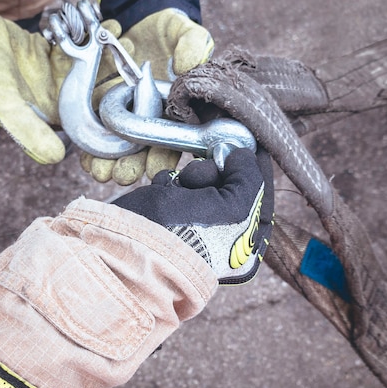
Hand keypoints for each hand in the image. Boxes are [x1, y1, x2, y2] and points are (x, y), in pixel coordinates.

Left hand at [81, 9, 214, 185]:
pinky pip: (96, 139)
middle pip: (143, 155)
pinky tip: (87, 160)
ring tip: (102, 172)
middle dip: (133, 168)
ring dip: (110, 166)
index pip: (172, 141)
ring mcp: (127, 119)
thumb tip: (187, 65)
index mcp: (174, 110)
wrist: (131, 19)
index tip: (154, 167)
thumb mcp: (179, 28)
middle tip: (122, 174)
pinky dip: (91, 153)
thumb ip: (192, 43)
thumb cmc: (163, 28)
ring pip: (119, 153)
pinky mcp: (102, 114)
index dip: (164, 157)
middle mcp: (151, 120)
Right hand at [114, 148, 273, 284]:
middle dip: (216, 172)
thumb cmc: (184, 234)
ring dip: (191, 176)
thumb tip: (243, 155)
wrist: (126, 245)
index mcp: (245, 246)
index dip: (257, 166)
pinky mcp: (166, 213)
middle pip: (230, 184)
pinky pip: (176, 184)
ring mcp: (193, 224)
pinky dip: (169, 182)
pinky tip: (162, 193)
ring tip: (179, 189)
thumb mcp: (233, 208)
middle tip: (204, 171)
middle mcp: (222, 237)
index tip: (252, 141)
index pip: (260, 196)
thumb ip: (249, 179)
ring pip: (202, 179)